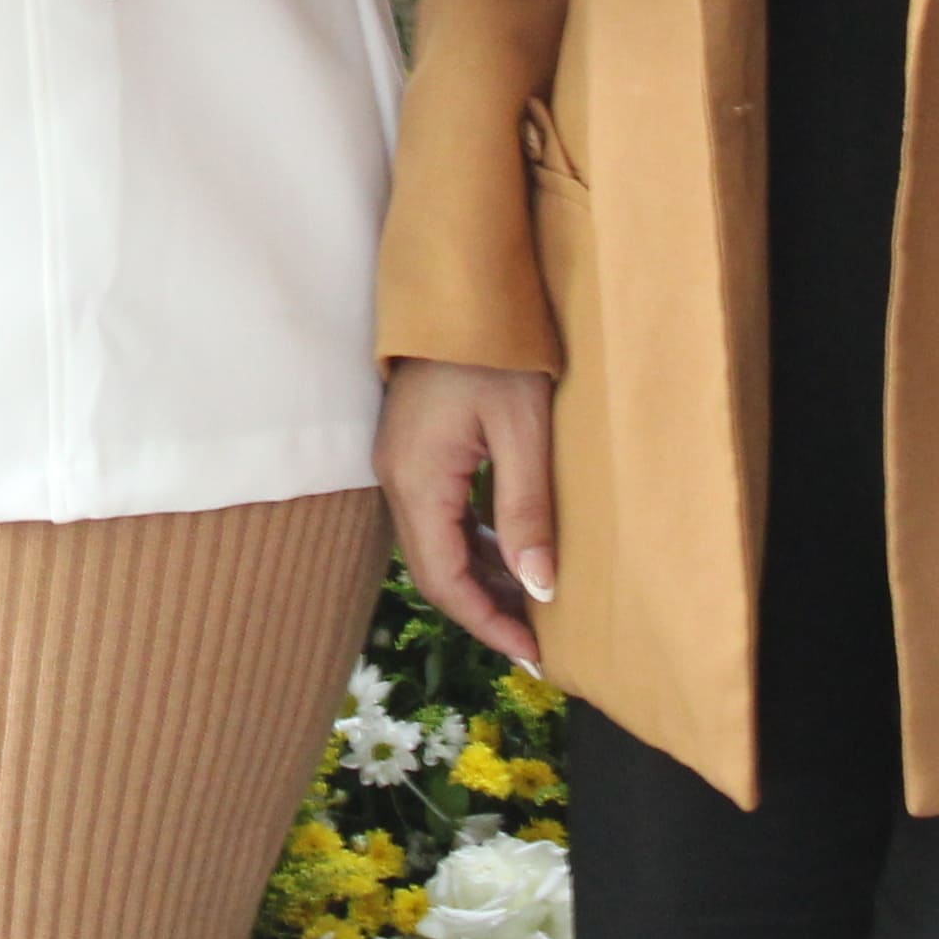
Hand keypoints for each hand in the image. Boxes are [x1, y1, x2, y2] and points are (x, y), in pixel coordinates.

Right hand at [380, 359, 561, 669]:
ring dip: (481, 579)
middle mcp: (398, 479)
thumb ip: (528, 511)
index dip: (487, 624)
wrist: (458, 284)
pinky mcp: (415, 449)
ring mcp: (402, 463)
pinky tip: (512, 553)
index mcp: (417, 481)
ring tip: (533, 606)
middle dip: (484, 610)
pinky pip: (440, 515)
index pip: (444, 581)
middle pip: (434, 570)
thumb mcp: (524, 430)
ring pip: (437, 544)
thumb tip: (541, 588)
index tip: (535, 653)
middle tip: (539, 642)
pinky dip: (474, 544)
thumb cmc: (495, 348)